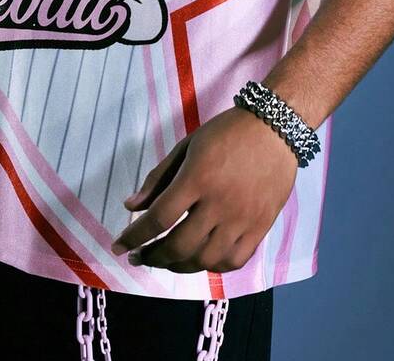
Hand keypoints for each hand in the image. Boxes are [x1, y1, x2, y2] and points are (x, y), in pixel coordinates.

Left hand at [110, 106, 298, 273]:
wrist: (275, 128)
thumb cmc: (227, 132)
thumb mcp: (187, 145)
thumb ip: (158, 178)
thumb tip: (130, 205)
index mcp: (198, 178)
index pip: (159, 217)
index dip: (135, 236)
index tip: (119, 246)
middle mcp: (220, 203)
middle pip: (179, 245)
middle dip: (152, 256)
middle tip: (139, 256)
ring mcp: (242, 218)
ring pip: (205, 259)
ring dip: (178, 265)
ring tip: (165, 260)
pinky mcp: (261, 227)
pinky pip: (234, 260)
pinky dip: (212, 266)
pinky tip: (199, 259)